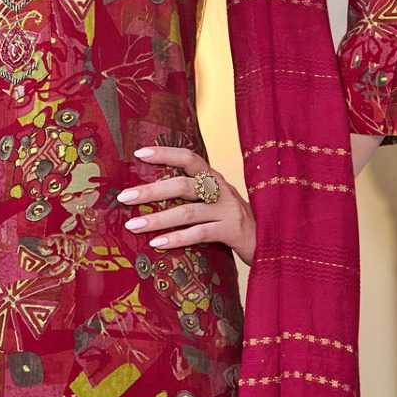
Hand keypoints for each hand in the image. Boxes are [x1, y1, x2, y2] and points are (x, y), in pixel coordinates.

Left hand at [117, 144, 256, 265]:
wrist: (272, 242)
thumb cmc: (233, 222)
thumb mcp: (215, 202)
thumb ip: (191, 196)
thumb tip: (149, 193)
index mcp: (214, 178)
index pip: (189, 158)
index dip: (165, 153)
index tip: (138, 153)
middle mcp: (222, 190)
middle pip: (183, 184)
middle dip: (151, 190)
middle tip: (124, 197)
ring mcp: (229, 210)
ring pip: (188, 211)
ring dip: (158, 219)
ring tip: (133, 226)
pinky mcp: (233, 232)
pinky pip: (200, 234)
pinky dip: (177, 238)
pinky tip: (157, 244)